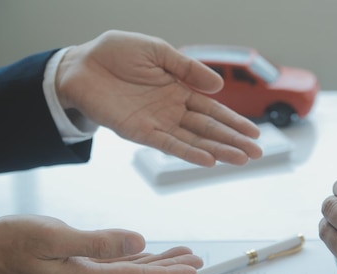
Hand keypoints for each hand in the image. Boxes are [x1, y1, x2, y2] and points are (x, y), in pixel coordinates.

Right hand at [0, 215, 202, 273]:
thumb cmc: (12, 245)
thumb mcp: (55, 236)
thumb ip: (98, 241)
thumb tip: (137, 240)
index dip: (168, 271)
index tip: (192, 269)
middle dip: (170, 268)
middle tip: (197, 261)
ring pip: (129, 271)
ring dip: (156, 263)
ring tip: (181, 256)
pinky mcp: (77, 272)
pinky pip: (115, 267)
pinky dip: (134, 260)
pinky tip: (145, 253)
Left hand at [55, 30, 261, 166]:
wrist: (80, 65)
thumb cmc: (115, 54)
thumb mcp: (156, 51)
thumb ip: (186, 68)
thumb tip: (218, 86)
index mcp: (178, 89)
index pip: (213, 109)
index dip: (234, 121)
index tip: (255, 133)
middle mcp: (172, 110)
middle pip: (208, 128)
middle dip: (233, 140)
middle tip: (257, 153)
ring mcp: (157, 123)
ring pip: (194, 140)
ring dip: (218, 150)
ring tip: (241, 159)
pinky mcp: (139, 132)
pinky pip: (168, 144)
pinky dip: (188, 152)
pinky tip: (208, 160)